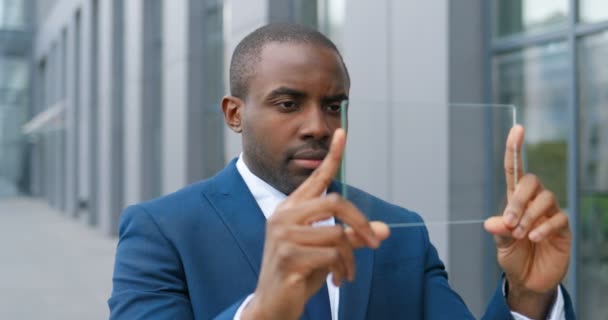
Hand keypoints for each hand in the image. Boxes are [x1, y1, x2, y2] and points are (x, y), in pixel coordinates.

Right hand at [242, 129, 389, 319]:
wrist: (272, 304)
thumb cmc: (298, 274)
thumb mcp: (327, 252)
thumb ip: (351, 238)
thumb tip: (383, 231)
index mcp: (291, 210)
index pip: (315, 178)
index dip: (333, 156)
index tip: (344, 133)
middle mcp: (284, 216)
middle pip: (336, 202)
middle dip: (360, 223)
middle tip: (376, 242)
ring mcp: (284, 236)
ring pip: (338, 234)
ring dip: (351, 257)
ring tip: (345, 272)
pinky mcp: (289, 256)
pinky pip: (333, 254)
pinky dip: (343, 269)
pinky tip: (336, 280)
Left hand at [484, 125, 571, 318]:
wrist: (529, 281)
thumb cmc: (514, 258)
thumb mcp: (501, 246)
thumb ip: (499, 232)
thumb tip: (493, 223)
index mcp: (514, 201)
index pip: (515, 170)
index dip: (515, 149)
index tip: (517, 129)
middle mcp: (533, 203)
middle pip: (531, 182)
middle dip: (518, 200)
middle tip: (508, 221)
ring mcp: (549, 214)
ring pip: (545, 199)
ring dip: (529, 216)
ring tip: (520, 234)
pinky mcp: (562, 229)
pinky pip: (558, 218)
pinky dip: (544, 227)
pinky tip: (534, 238)